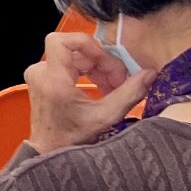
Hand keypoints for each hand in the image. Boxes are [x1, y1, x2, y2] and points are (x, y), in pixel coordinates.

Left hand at [25, 31, 149, 153]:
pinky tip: (104, 88)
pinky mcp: (45, 78)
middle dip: (104, 64)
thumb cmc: (72, 137)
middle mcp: (42, 73)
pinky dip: (90, 73)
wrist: (50, 149)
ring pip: (77, 57)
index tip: (105, 57)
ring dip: (100, 70)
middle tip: (121, 82)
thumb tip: (149, 74)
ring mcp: (42, 74)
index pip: (61, 40)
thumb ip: (130, 93)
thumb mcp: (105, 116)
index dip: (87, 43)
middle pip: (78, 51)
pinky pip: (72, 65)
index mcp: (53, 80)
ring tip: (114, 88)